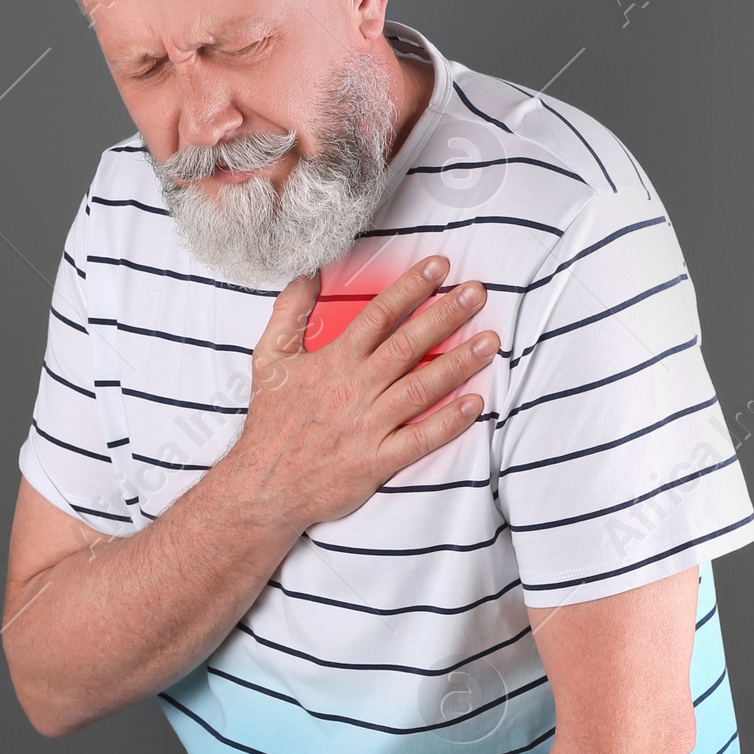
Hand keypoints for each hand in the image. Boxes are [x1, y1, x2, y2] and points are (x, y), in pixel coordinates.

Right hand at [231, 257, 497, 532]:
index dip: (411, 288)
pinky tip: (475, 403)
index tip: (439, 267)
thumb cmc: (271, 422)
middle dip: (446, 315)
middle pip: (408, 345)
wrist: (264, 486)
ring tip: (489, 341)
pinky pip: (420, 439)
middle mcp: (354, 389)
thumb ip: (289, 312)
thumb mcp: (269, 358)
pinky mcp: (376, 461)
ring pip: (421, 388)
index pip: (379, 315)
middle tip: (478, 292)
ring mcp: (368, 426)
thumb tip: (307, 272)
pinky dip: (449, 422)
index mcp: (333, 361)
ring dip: (459, 363)